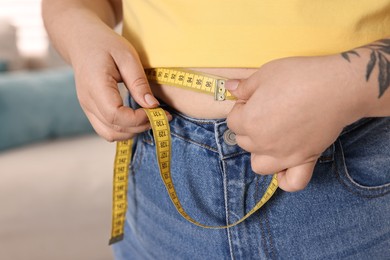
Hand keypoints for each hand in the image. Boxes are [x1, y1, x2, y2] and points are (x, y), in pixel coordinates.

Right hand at [71, 27, 163, 140]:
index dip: (138, 119)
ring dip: (132, 131)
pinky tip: (138, 118)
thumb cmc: (105, 44)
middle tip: (161, 116)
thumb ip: (139, 82)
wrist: (82, 42)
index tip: (157, 111)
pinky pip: (106, 129)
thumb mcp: (127, 56)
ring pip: (110, 134)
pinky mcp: (91, 111)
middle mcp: (88, 101)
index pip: (115, 115)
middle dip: (140, 126)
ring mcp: (87, 108)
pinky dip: (124, 129)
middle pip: (114, 129)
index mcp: (95, 86)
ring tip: (150, 117)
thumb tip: (152, 105)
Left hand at [226, 56, 363, 190]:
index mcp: (249, 122)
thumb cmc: (299, 77)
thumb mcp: (265, 74)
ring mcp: (283, 156)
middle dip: (249, 126)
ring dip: (260, 153)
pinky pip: (291, 182)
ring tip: (271, 136)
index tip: (253, 99)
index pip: (232, 121)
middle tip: (266, 110)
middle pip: (244, 141)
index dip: (241, 108)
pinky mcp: (305, 160)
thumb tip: (230, 88)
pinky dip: (286, 178)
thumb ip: (244, 86)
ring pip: (259, 165)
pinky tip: (286, 165)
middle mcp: (262, 143)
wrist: (336, 87)